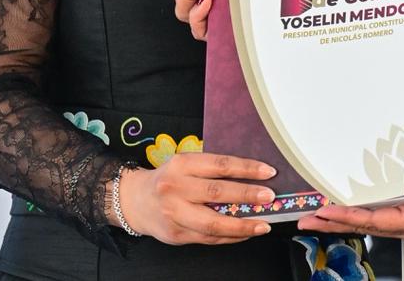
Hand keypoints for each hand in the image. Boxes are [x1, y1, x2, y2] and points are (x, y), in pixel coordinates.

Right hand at [118, 152, 277, 244]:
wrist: (134, 201)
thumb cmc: (167, 180)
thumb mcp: (185, 165)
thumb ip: (211, 171)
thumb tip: (250, 178)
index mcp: (181, 165)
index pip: (219, 165)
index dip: (246, 168)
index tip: (268, 172)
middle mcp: (176, 188)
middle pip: (216, 193)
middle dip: (247, 196)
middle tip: (269, 197)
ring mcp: (175, 214)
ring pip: (213, 223)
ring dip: (242, 225)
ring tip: (263, 224)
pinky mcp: (176, 234)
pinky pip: (209, 238)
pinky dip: (231, 236)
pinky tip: (245, 233)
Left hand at [296, 161, 403, 241]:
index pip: (374, 220)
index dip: (346, 215)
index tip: (322, 212)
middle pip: (366, 225)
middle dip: (334, 223)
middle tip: (306, 221)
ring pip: (372, 221)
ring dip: (345, 218)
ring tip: (321, 215)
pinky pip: (384, 215)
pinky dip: (363, 212)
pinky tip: (355, 207)